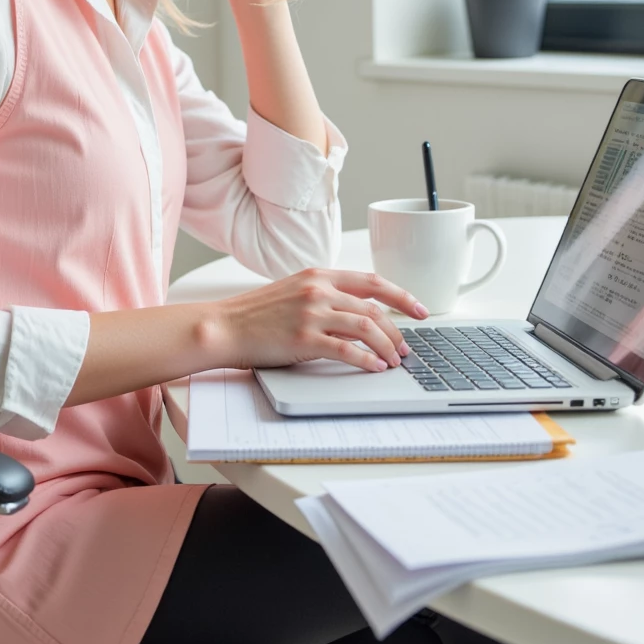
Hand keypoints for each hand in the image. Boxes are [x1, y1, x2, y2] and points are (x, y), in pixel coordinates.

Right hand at [211, 268, 429, 372]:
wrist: (224, 326)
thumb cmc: (256, 314)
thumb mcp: (294, 292)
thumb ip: (325, 296)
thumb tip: (358, 314)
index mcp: (319, 276)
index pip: (372, 282)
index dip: (401, 296)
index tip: (419, 309)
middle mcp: (319, 291)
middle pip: (374, 309)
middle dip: (397, 330)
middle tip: (406, 347)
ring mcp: (311, 314)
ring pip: (366, 328)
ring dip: (387, 346)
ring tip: (394, 360)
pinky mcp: (304, 338)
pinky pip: (347, 350)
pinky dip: (367, 360)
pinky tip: (375, 367)